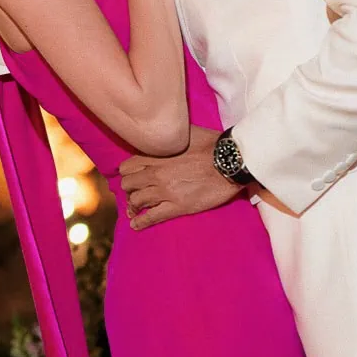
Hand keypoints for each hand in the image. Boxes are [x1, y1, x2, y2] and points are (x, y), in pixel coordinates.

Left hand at [119, 126, 237, 227]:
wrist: (229, 161)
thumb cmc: (211, 143)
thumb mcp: (184, 132)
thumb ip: (168, 135)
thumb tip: (164, 131)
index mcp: (155, 154)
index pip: (127, 167)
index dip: (128, 173)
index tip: (132, 177)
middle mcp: (155, 172)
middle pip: (128, 184)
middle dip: (129, 189)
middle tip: (134, 193)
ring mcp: (165, 190)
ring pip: (136, 201)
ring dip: (133, 206)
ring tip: (133, 210)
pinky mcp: (177, 206)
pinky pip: (152, 217)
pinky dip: (141, 222)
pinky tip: (135, 225)